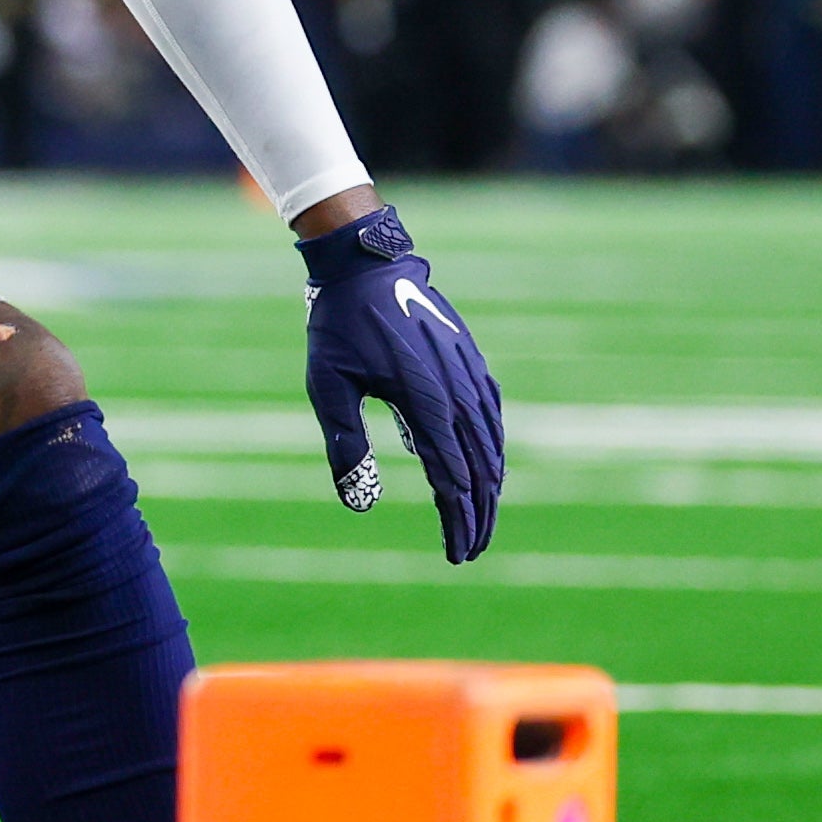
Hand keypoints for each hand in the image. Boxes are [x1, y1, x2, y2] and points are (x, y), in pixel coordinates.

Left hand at [299, 204, 504, 564]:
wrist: (366, 266)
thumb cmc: (339, 327)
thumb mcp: (328, 387)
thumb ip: (346, 445)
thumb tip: (360, 503)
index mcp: (424, 402)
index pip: (451, 480)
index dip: (457, 522)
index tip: (455, 555)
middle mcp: (457, 392)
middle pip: (481, 471)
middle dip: (478, 516)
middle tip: (469, 550)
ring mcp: (470, 375)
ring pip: (492, 446)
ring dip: (490, 489)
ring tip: (479, 520)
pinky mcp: (472, 362)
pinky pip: (493, 416)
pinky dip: (494, 451)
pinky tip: (488, 470)